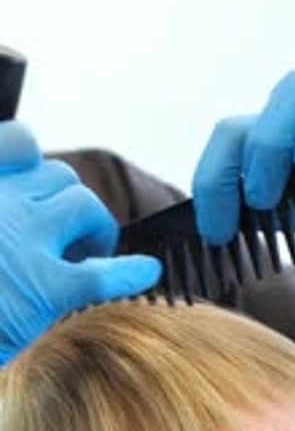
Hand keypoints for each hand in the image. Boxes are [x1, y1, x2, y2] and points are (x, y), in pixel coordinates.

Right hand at [0, 122, 160, 363]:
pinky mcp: (46, 287)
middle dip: (71, 205)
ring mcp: (23, 241)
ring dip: (95, 227)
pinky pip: (101, 272)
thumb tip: (28, 177)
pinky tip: (145, 273)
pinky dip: (128, 272)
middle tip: (68, 239)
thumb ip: (6, 214)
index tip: (39, 189)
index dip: (36, 164)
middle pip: (59, 176)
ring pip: (84, 204)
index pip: (19, 143)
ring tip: (87, 256)